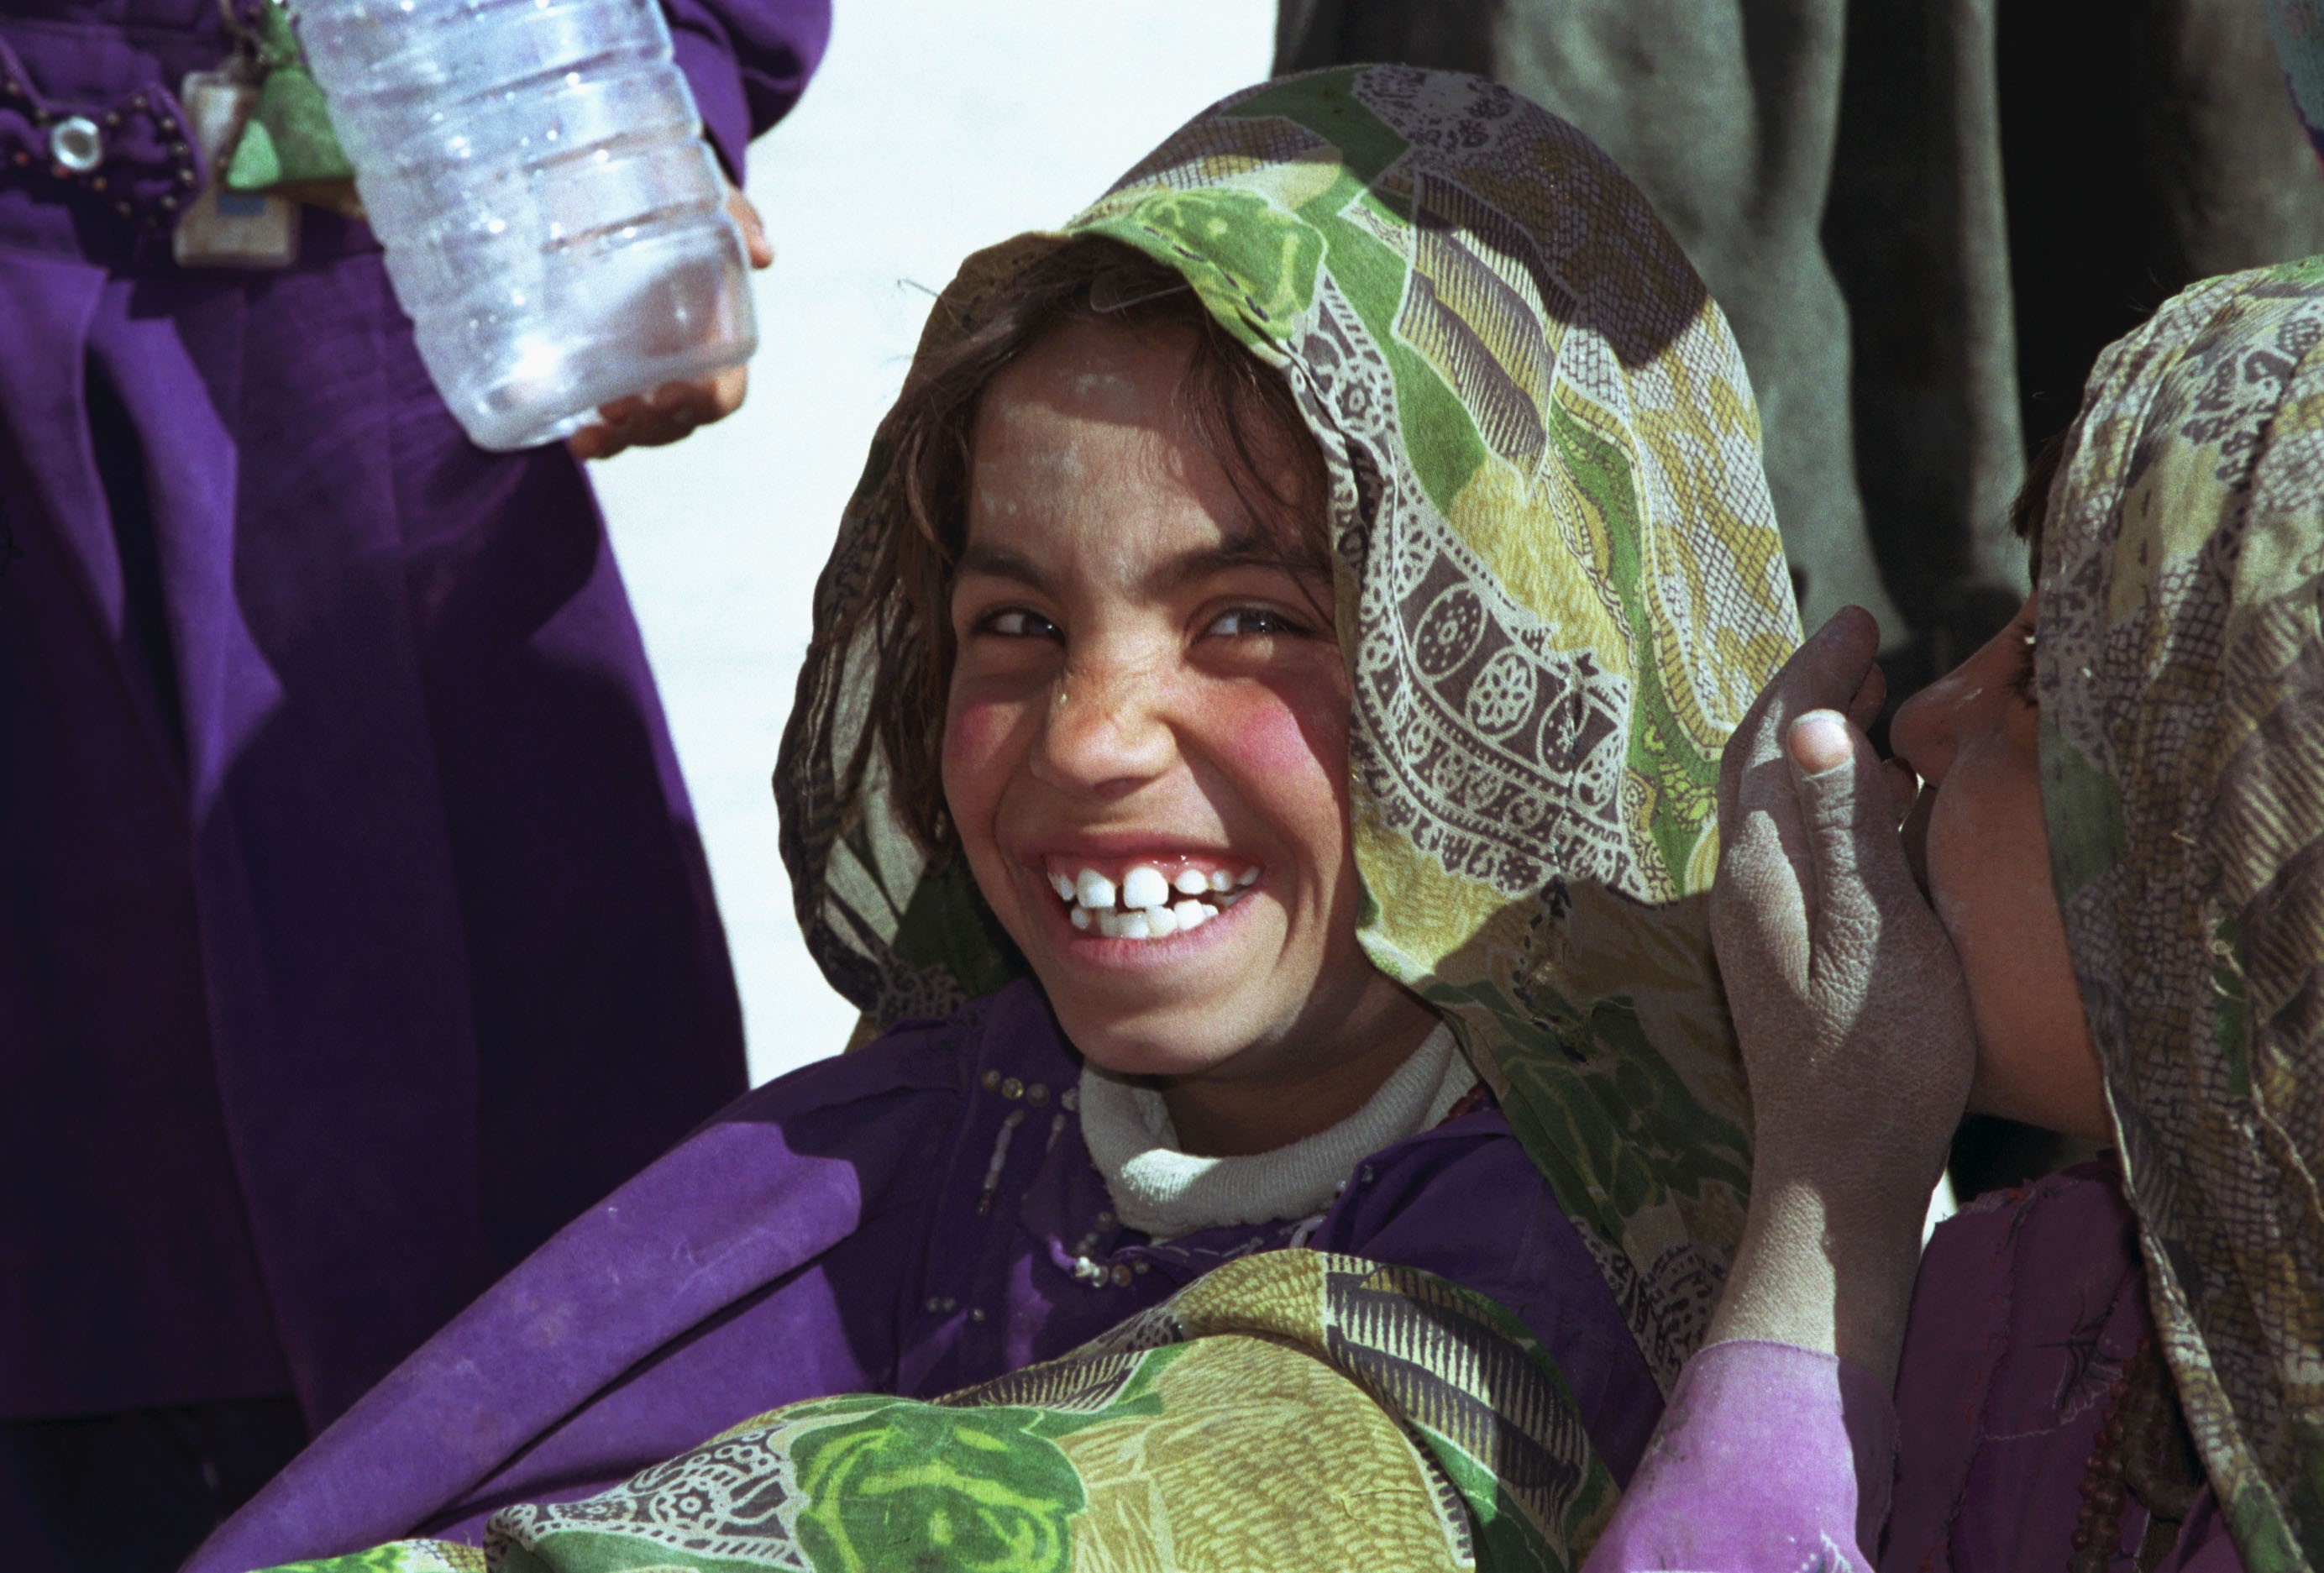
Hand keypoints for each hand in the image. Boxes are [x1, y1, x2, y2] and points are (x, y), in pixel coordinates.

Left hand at [568, 184, 772, 460]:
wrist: (616, 176)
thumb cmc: (677, 191)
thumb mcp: (709, 197)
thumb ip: (738, 221)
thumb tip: (763, 254)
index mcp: (717, 336)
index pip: (724, 392)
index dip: (703, 403)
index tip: (672, 395)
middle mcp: (679, 363)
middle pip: (676, 421)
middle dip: (649, 428)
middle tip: (615, 411)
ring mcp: (637, 368)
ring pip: (635, 425)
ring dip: (614, 439)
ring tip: (585, 438)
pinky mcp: (595, 361)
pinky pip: (590, 407)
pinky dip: (574, 421)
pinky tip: (538, 412)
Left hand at [1703, 607, 1976, 1381]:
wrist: (1839, 1167)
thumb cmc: (1876, 1056)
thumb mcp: (1878, 931)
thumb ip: (1846, 827)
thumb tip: (1818, 721)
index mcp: (1762, 866)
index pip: (1774, 736)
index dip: (1811, 669)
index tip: (1857, 617)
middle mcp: (1744, 882)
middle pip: (1763, 758)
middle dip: (1808, 690)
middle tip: (1864, 640)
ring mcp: (1757, 917)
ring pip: (1776, 798)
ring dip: (1817, 738)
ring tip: (1869, 698)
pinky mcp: (1780, 948)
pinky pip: (1795, 840)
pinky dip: (1829, 795)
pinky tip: (1869, 803)